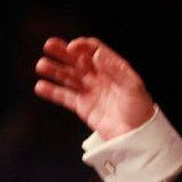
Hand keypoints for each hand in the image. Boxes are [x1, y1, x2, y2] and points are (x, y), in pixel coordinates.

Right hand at [34, 37, 154, 139]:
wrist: (136, 135)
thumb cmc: (140, 109)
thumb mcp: (133, 87)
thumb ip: (116, 70)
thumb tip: (98, 54)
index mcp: (113, 68)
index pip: (94, 50)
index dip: (82, 46)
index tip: (71, 48)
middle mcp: (99, 77)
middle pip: (78, 60)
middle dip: (63, 52)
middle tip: (49, 45)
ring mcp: (90, 91)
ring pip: (68, 76)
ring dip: (54, 70)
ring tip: (41, 65)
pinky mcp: (83, 106)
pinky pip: (65, 96)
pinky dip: (52, 91)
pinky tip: (41, 86)